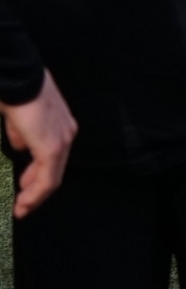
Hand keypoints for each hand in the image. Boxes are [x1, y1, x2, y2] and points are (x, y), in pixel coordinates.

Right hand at [2, 71, 74, 217]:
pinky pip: (48, 178)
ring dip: (35, 196)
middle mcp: (66, 133)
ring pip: (52, 177)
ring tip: (21, 209)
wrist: (18, 79)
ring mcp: (62, 140)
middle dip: (37, 191)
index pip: (52, 158)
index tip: (22, 190)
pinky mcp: (53, 147)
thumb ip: (21, 134)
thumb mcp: (19, 119)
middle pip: (54, 170)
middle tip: (22, 207)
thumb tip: (21, 147)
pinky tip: (24, 204)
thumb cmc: (15, 94)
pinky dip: (36, 194)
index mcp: (60, 125)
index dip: (37, 176)